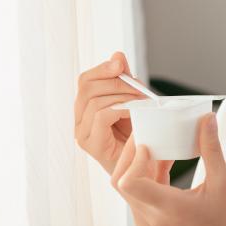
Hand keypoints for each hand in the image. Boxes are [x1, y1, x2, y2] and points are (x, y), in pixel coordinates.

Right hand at [74, 51, 149, 174]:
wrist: (146, 172)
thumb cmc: (140, 138)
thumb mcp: (134, 102)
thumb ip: (125, 80)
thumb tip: (118, 54)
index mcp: (85, 108)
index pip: (85, 80)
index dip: (102, 68)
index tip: (121, 63)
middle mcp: (79, 121)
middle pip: (87, 86)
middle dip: (116, 80)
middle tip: (140, 87)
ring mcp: (82, 134)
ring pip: (95, 99)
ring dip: (123, 95)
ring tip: (143, 101)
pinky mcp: (91, 145)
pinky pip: (101, 115)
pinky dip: (122, 108)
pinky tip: (136, 112)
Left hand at [111, 113, 225, 225]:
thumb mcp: (224, 182)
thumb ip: (212, 148)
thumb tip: (207, 120)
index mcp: (167, 207)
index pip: (128, 182)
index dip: (134, 158)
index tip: (151, 142)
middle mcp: (156, 216)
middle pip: (123, 184)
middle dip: (131, 156)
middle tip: (149, 135)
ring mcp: (158, 220)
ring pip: (134, 189)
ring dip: (140, 165)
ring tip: (160, 143)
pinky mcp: (164, 220)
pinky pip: (147, 194)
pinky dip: (152, 175)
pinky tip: (171, 158)